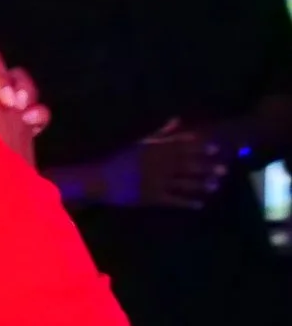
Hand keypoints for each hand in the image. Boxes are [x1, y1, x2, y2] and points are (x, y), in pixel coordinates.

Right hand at [114, 121, 230, 208]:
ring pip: (183, 183)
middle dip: (205, 167)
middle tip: (224, 169)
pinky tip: (199, 205)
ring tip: (216, 186)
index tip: (215, 148)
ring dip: (201, 185)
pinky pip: (173, 200)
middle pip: (186, 165)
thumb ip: (160, 133)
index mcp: (154, 151)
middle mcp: (158, 165)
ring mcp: (156, 182)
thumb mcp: (139, 143)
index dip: (198, 147)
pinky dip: (187, 202)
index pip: (180, 147)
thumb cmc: (119, 160)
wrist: (100, 180)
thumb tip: (177, 120)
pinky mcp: (152, 197)